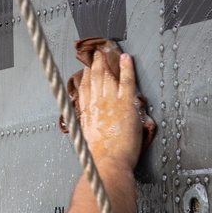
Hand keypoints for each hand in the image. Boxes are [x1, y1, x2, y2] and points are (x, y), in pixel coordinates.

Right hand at [77, 51, 141, 170]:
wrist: (107, 162)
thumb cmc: (99, 157)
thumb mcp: (88, 138)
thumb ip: (90, 126)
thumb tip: (93, 125)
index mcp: (87, 113)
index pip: (85, 89)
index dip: (86, 77)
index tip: (87, 69)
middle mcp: (96, 104)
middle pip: (94, 78)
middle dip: (94, 63)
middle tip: (95, 53)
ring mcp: (110, 101)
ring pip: (108, 75)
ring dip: (107, 61)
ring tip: (107, 50)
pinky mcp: (125, 103)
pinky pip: (126, 80)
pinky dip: (126, 67)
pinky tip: (126, 58)